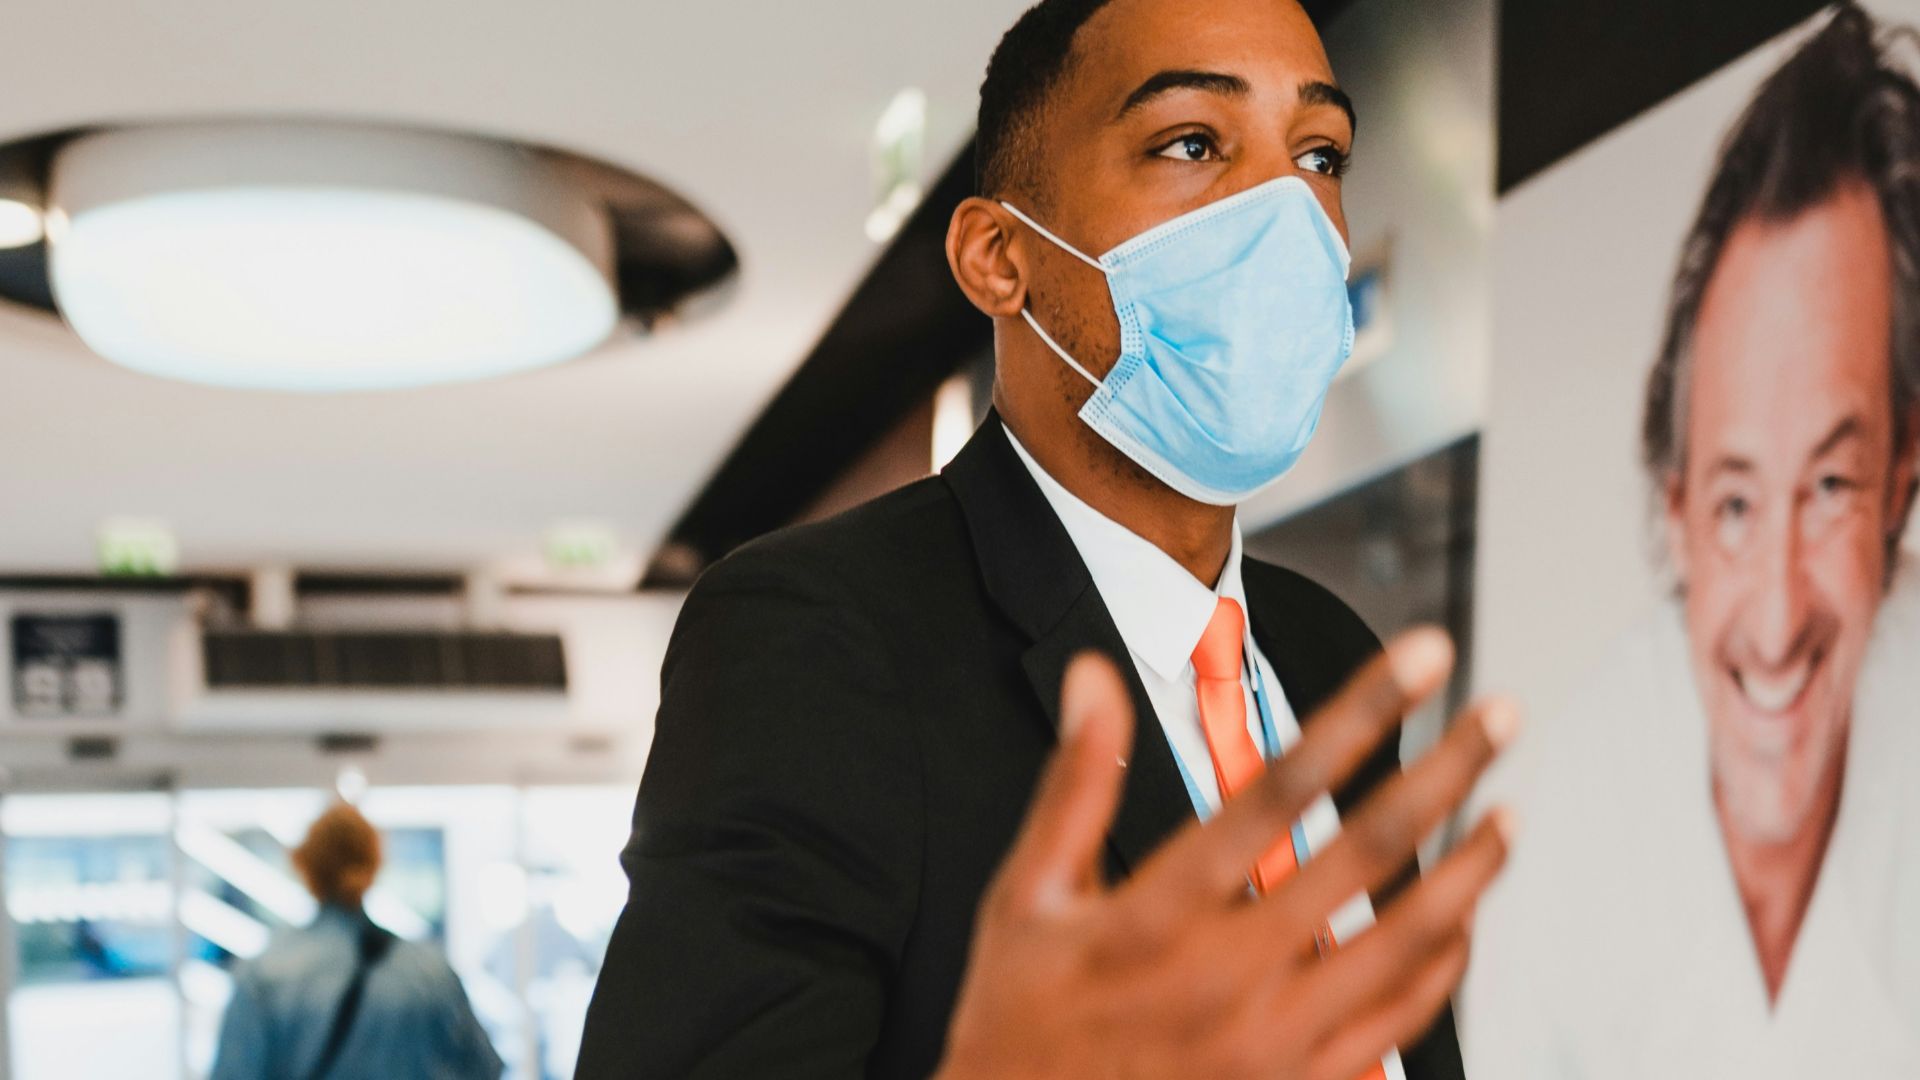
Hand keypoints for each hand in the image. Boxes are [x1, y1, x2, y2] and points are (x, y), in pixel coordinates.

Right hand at [934, 628, 1515, 1079]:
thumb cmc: (1021, 1023)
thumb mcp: (1027, 895)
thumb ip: (1074, 783)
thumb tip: (1095, 679)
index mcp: (1158, 912)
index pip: (1279, 786)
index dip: (1361, 711)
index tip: (1418, 658)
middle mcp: (1228, 974)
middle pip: (1367, 850)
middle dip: (1446, 770)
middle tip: (1498, 715)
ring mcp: (1274, 1039)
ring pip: (1406, 940)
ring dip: (1470, 870)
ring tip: (1506, 813)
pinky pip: (1398, 1021)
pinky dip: (1443, 965)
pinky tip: (1462, 922)